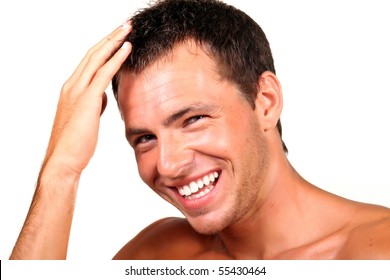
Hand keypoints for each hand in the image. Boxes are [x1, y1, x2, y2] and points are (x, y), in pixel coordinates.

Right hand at [44, 22, 131, 177]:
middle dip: (109, 38)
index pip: (88, 62)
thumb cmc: (76, 144)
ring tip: (128, 30)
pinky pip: (104, 73)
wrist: (64, 160)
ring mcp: (78, 91)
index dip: (103, 48)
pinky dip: (116, 58)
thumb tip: (103, 97)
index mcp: (71, 90)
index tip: (116, 38)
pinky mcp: (87, 99)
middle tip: (125, 26)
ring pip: (97, 58)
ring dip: (114, 41)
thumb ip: (94, 104)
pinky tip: (127, 48)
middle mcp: (72, 86)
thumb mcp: (86, 119)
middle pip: (92, 54)